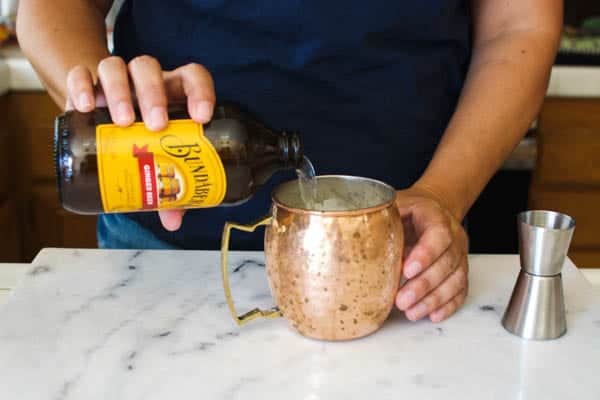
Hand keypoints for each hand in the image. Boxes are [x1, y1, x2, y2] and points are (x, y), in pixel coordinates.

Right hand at [65, 55, 215, 230]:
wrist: (105, 119)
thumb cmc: (143, 140)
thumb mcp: (157, 158)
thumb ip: (168, 187)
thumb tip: (173, 220)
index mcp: (173, 92)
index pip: (192, 77)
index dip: (200, 92)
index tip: (202, 117)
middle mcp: (146, 81)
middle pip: (149, 69)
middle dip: (154, 95)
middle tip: (156, 125)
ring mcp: (116, 80)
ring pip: (116, 66)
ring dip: (120, 92)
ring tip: (122, 122)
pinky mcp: (85, 85)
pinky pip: (80, 74)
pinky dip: (80, 86)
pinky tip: (83, 107)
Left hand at [394, 184, 468, 322]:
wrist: (433, 207)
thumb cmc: (409, 209)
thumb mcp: (394, 204)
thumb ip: (381, 217)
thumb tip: (353, 236)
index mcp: (435, 216)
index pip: (438, 235)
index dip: (425, 255)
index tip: (406, 271)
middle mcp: (453, 236)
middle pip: (446, 263)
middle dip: (424, 285)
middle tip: (402, 301)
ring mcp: (459, 255)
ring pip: (455, 280)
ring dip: (434, 300)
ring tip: (411, 312)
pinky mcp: (459, 270)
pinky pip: (460, 290)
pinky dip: (448, 305)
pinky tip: (432, 315)